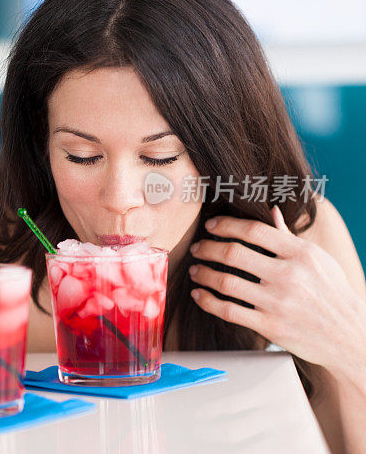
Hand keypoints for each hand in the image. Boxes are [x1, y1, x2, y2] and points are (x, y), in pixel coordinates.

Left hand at [188, 205, 365, 372]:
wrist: (350, 336)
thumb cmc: (332, 292)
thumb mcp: (318, 260)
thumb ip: (289, 237)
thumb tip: (271, 211)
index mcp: (301, 254)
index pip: (254, 230)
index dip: (226, 225)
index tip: (210, 226)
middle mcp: (289, 276)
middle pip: (234, 253)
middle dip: (207, 248)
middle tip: (198, 248)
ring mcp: (278, 302)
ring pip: (226, 282)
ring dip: (203, 273)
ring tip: (196, 270)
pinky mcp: (270, 327)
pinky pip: (228, 311)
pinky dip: (208, 301)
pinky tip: (200, 295)